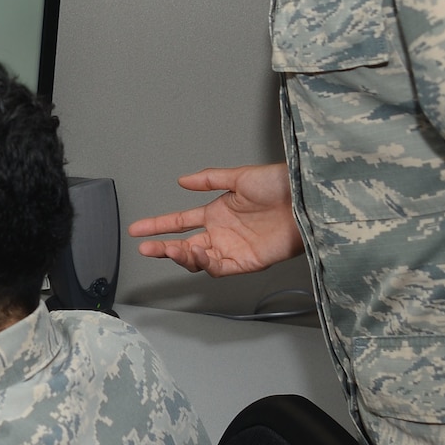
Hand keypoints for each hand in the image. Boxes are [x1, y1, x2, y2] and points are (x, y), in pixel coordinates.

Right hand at [127, 164, 303, 275]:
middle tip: (147, 247)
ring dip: (183, 256)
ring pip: (199, 260)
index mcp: (217, 212)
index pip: (180, 222)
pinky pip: (221, 268)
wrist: (306, 201)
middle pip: (185, 245)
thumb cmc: (281, 186)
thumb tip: (183, 180)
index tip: (138, 229)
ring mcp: (234, 248)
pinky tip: (197, 254)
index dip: (158, 225)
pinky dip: (206, 264)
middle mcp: (222, 233)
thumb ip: (210, 180)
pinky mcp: (248, 262)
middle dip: (163, 247)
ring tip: (170, 250)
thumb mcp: (240, 176)